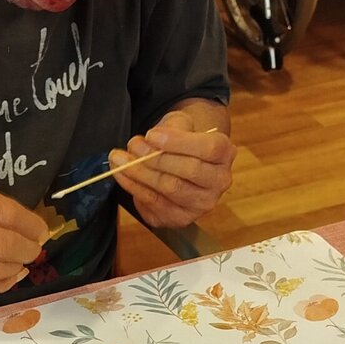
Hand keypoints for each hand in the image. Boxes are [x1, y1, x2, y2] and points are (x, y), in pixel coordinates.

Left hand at [108, 108, 234, 229]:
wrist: (182, 162)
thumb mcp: (181, 124)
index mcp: (225, 153)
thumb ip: (168, 129)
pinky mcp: (182, 218)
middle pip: (189, 170)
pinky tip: (123, 175)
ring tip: (120, 159)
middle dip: (156, 158)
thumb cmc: (182, 142)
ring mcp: (202, 204)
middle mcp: (219, 182)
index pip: (208, 149)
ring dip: (140, 174)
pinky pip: (155, 205)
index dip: (178, 142)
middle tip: (133, 146)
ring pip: (170, 189)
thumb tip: (143, 143)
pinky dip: (134, 188)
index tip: (151, 135)